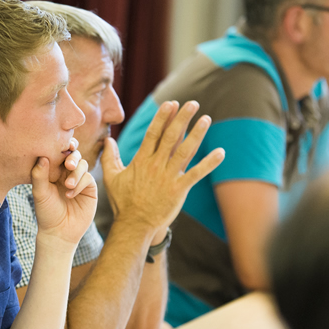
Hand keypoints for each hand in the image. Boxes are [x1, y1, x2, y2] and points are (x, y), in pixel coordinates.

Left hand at [32, 138, 97, 246]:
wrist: (59, 232)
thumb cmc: (46, 212)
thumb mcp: (39, 193)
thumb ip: (39, 175)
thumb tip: (42, 156)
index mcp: (53, 169)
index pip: (59, 152)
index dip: (62, 145)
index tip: (62, 144)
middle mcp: (66, 172)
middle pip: (73, 154)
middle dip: (72, 156)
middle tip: (68, 164)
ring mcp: (79, 179)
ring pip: (82, 164)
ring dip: (76, 172)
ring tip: (67, 185)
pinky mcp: (89, 188)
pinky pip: (88, 178)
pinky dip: (80, 183)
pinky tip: (70, 195)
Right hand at [101, 101, 223, 232]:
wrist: (134, 225)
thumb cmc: (123, 202)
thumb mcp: (112, 177)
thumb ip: (110, 157)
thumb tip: (107, 140)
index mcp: (141, 160)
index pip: (153, 133)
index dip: (163, 117)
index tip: (171, 103)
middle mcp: (155, 165)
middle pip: (171, 137)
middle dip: (182, 118)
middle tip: (192, 103)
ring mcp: (168, 177)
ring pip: (185, 151)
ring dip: (196, 134)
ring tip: (206, 119)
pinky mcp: (179, 190)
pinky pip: (196, 173)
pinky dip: (209, 163)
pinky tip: (220, 152)